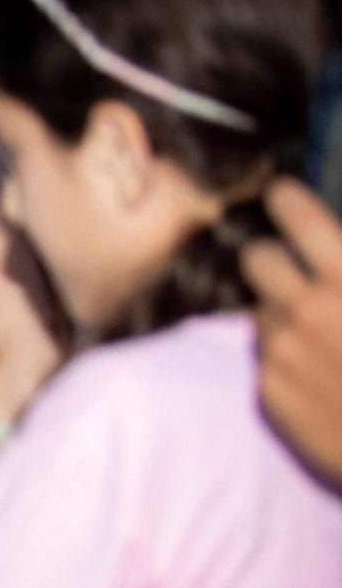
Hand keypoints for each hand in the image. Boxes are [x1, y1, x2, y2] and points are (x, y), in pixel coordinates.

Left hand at [244, 177, 341, 485]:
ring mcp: (282, 353)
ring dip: (282, 312)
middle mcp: (307, 311)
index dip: (287, 200)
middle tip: (292, 267)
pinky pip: (264, 357)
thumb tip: (330, 248)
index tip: (282, 195)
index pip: (296, 214)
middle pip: (256, 258)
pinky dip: (284, 356)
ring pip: (262, 310)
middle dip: (272, 258)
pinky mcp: (268, 392)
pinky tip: (319, 372)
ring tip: (322, 332)